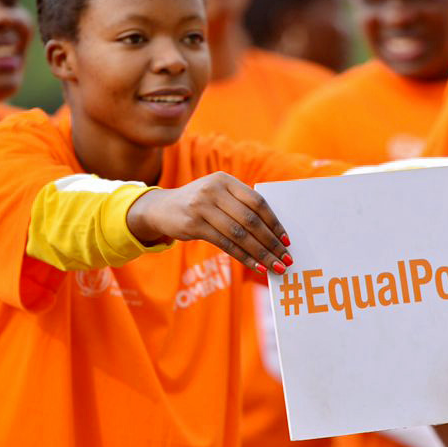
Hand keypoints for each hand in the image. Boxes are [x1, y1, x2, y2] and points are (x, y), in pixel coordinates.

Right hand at [127, 173, 291, 274]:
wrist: (161, 208)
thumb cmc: (199, 204)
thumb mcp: (218, 195)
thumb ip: (241, 206)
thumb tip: (274, 234)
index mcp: (226, 180)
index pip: (257, 202)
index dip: (274, 223)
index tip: (286, 240)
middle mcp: (214, 190)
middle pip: (251, 220)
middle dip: (271, 242)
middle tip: (285, 258)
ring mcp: (202, 206)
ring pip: (239, 234)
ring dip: (260, 253)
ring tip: (274, 266)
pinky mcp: (193, 224)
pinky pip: (225, 244)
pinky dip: (244, 257)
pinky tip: (256, 267)